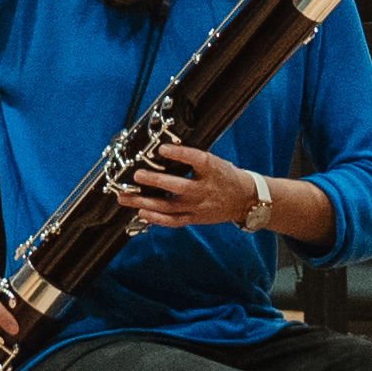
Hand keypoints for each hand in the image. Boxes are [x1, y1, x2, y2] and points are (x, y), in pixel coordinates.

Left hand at [121, 143, 274, 232]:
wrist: (245, 200)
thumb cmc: (227, 177)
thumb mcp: (215, 162)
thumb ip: (192, 158)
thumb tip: (165, 149)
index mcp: (212, 170)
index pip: (197, 159)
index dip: (180, 154)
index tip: (164, 149)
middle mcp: (204, 190)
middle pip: (178, 187)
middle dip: (155, 181)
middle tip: (136, 176)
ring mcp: (198, 206)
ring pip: (169, 207)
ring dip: (145, 202)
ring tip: (126, 197)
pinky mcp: (195, 218)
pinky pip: (173, 221)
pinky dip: (156, 218)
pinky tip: (141, 212)